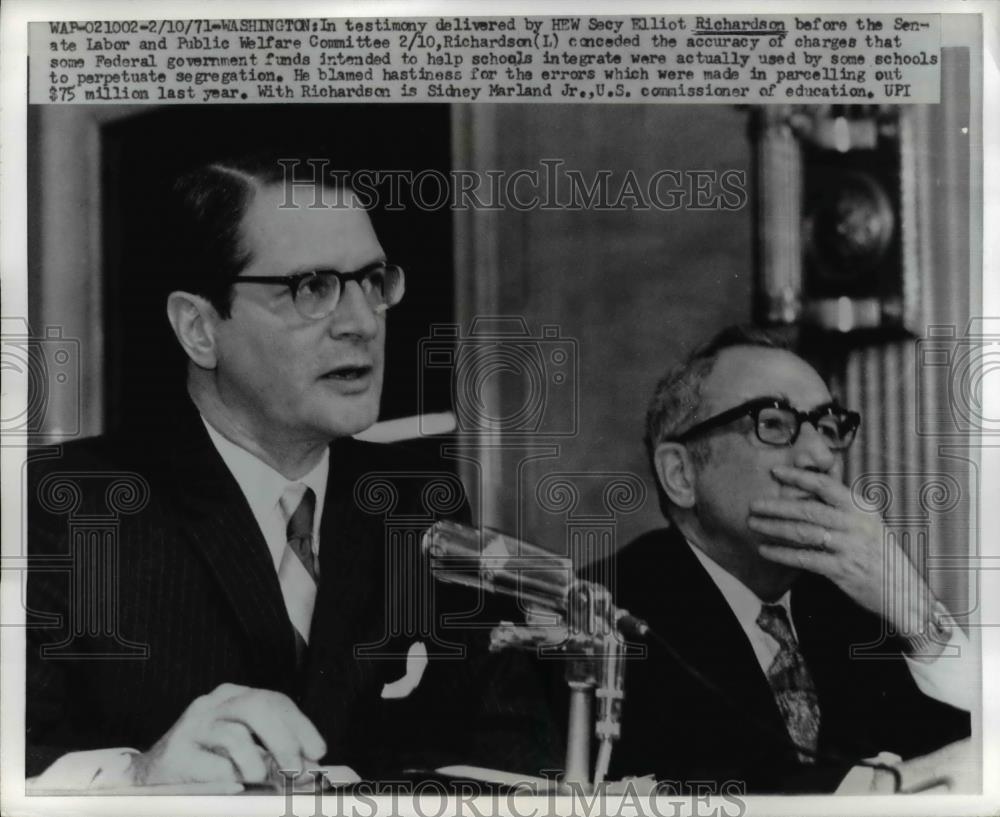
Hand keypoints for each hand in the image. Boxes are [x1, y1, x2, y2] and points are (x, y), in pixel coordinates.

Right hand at [128, 683, 325, 785]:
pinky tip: (230, 785)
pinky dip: (229, 779)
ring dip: (256, 764)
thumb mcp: (242, 751)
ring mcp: (193, 727)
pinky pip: (213, 766)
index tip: (317, 751)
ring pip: (237, 735)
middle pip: (258, 708)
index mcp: (233, 698)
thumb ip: (272, 753)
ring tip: (256, 779)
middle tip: (296, 770)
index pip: (275, 701)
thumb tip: (308, 766)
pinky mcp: (176, 754)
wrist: (148, 779)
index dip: (301, 726)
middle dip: (285, 740)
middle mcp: (213, 705)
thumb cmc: (203, 764)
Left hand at [747, 465, 938, 640]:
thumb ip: (841, 504)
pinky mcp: (842, 569)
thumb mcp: (867, 522)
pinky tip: (766, 550)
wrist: (902, 591)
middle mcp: (856, 523)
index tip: (775, 472)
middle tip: (754, 505)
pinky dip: (782, 553)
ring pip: (803, 532)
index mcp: (861, 507)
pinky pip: (805, 558)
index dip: (798, 476)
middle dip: (777, 506)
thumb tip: (810, 484)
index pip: (825, 485)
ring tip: (754, 524)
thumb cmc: (879, 553)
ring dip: (774, 528)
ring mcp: (850, 546)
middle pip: (808, 509)